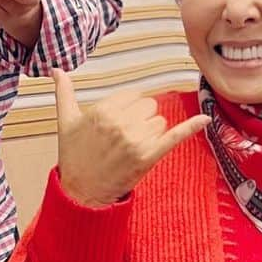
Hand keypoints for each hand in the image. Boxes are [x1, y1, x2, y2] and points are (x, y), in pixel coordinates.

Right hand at [53, 69, 209, 206]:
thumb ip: (64, 92)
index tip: (116, 123)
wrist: (81, 191)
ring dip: (149, 134)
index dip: (128, 108)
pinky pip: (174, 137)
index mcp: (103, 110)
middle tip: (122, 139)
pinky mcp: (148, 157)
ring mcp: (135, 141)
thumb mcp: (65, 121)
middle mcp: (120, 123)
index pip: (134, 96)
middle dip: (140, 120)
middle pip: (149, 107)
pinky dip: (191, 127)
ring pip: (159, 123)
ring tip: (129, 149)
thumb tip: (56, 70)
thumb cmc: (73, 156)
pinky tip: (205, 119)